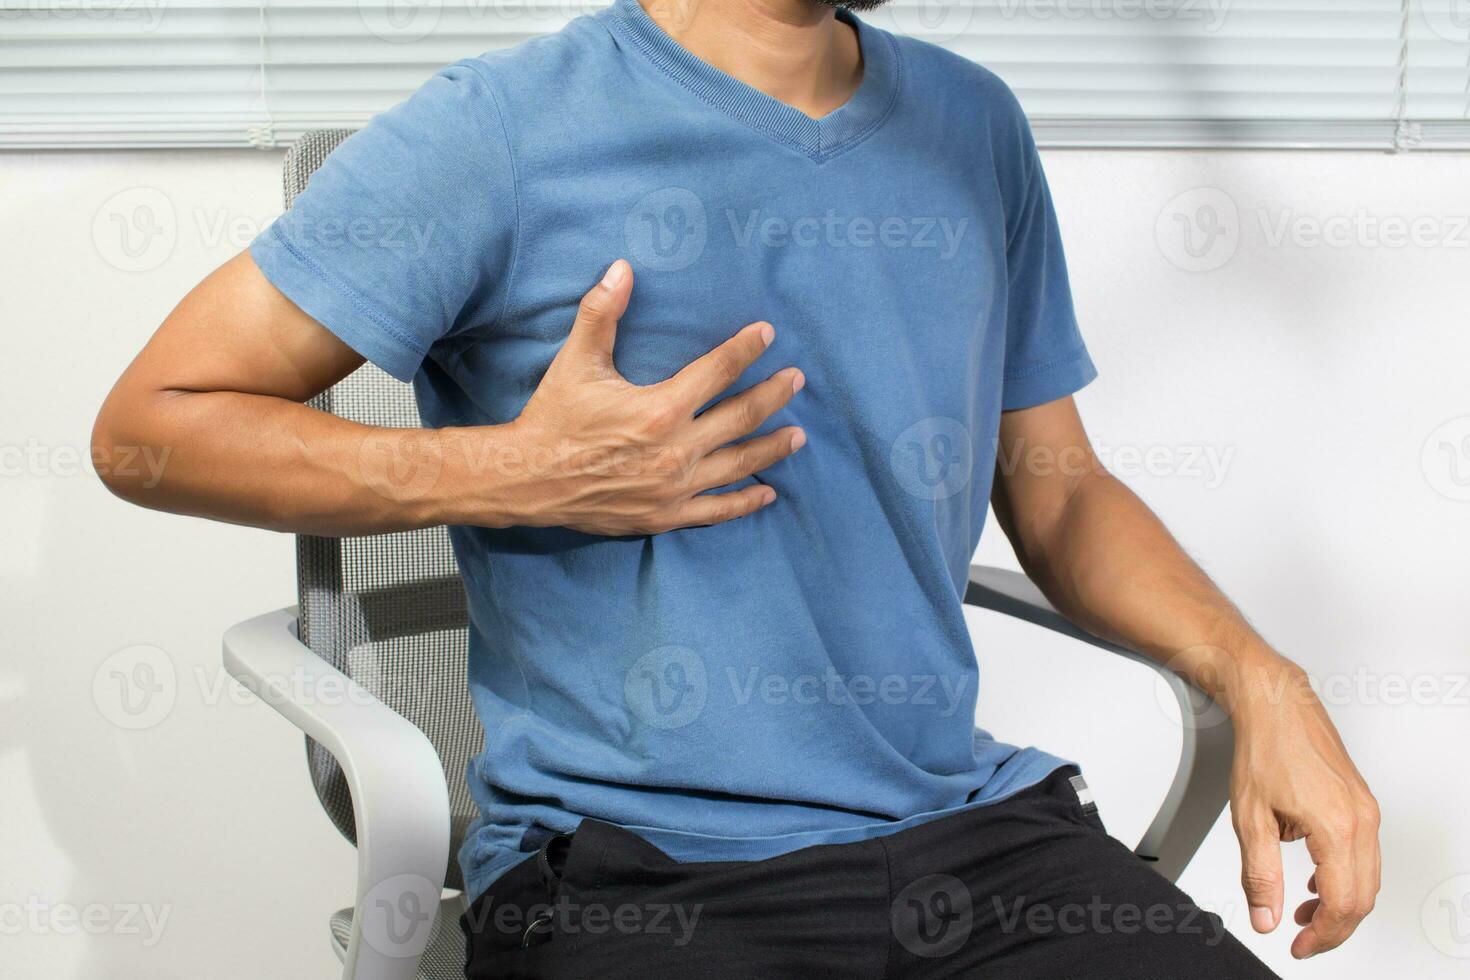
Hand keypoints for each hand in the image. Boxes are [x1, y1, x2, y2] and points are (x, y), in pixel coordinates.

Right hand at [504, 259, 804, 534]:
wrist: (528, 479)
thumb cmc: (554, 417)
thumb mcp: (576, 361)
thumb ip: (602, 312)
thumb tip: (622, 268)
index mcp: (661, 408)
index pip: (719, 370)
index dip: (746, 348)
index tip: (767, 334)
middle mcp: (676, 450)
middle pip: (742, 416)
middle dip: (774, 395)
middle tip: (797, 380)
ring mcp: (675, 487)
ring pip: (739, 464)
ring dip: (772, 447)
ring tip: (798, 434)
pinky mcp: (666, 515)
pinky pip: (717, 509)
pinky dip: (745, 501)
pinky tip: (767, 492)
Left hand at [1226, 652, 1380, 958]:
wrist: (1275, 703)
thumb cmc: (1263, 748)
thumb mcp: (1250, 819)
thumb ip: (1259, 875)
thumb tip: (1266, 917)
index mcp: (1337, 827)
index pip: (1343, 903)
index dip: (1323, 934)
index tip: (1299, 945)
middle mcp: (1361, 819)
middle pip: (1362, 895)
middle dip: (1333, 924)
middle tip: (1301, 936)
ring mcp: (1365, 809)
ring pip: (1366, 876)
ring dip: (1338, 900)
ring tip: (1301, 909)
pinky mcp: (1361, 801)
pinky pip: (1363, 852)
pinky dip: (1342, 875)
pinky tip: (1313, 879)